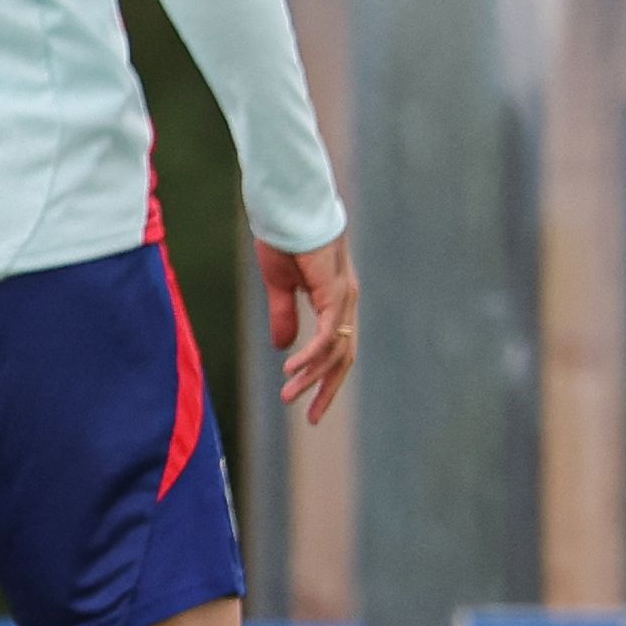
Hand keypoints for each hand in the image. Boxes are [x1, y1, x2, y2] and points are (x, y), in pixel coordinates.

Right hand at [262, 234, 356, 426]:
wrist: (287, 207)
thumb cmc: (282, 238)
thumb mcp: (279, 286)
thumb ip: (283, 316)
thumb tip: (284, 348)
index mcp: (335, 300)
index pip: (337, 349)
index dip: (324, 377)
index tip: (307, 403)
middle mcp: (346, 302)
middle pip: (344, 358)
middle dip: (326, 389)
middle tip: (310, 418)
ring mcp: (343, 298)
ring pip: (335, 351)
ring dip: (312, 376)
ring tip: (289, 395)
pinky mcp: (334, 293)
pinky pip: (326, 334)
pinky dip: (311, 355)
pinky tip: (293, 370)